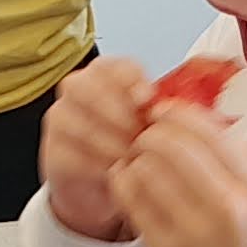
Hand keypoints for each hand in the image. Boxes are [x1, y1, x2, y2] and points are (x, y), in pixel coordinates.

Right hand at [36, 58, 148, 242]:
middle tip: (139, 133)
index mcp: (106, 74)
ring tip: (130, 155)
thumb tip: (193, 111)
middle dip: (116, 111)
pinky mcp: (53, 151)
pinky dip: (94, 162)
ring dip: (106, 140)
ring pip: (74, 120)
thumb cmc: (132, 145)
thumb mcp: (151, 124)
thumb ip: (164, 112)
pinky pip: (68, 152)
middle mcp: (77, 90)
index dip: (130, 79)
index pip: (114, 65)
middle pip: (85, 87)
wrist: (102, 181)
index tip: (147, 98)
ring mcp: (61, 120)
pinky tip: (114, 170)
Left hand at [110, 102, 246, 246]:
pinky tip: (126, 187)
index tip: (162, 113)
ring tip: (135, 166)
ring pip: (147, 166)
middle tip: (142, 140)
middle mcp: (234, 204)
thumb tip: (191, 121)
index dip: (178, 114)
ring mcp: (198, 228)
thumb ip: (235, 169)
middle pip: (174, 142)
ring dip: (134, 160)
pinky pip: (132, 199)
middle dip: (150, 134)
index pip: (211, 129)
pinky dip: (123, 185)